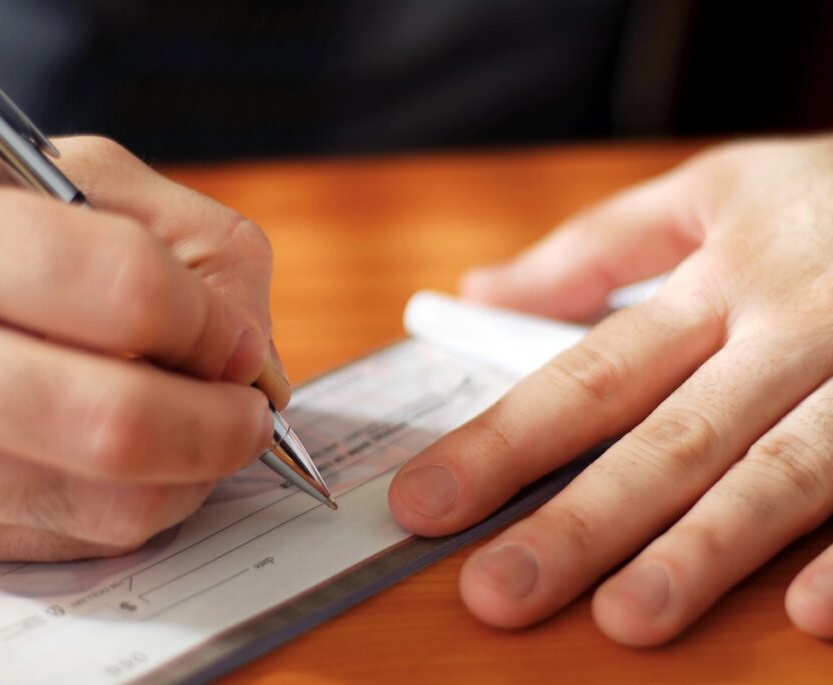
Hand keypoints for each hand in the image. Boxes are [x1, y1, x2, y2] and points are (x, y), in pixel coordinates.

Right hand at [0, 137, 284, 559]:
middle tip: (246, 406)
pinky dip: (141, 501)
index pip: (124, 291)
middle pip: (118, 423)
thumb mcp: (49, 171)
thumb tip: (250, 352)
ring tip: (196, 425)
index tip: (232, 336)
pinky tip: (134, 455)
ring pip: (113, 503)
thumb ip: (180, 236)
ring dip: (193, 471)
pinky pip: (82, 538)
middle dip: (223, 423)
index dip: (210, 321)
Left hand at [389, 136, 832, 643]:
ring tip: (626, 620)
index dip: (503, 442)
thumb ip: (596, 247)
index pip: (588, 376)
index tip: (426, 501)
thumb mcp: (715, 192)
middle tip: (497, 594)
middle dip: (581, 522)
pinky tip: (809, 613)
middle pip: (669, 437)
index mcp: (720, 283)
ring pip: (782, 472)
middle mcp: (791, 330)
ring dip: (705, 550)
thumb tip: (479, 292)